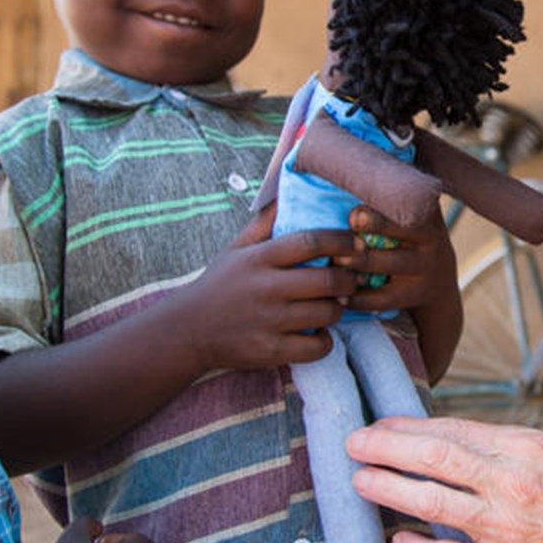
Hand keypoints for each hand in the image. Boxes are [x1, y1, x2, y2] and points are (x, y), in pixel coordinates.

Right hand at [177, 206, 359, 372]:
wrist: (186, 331)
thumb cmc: (218, 285)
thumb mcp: (235, 249)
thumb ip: (264, 223)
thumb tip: (287, 191)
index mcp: (259, 258)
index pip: (311, 241)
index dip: (341, 240)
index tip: (356, 243)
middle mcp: (265, 288)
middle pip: (327, 280)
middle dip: (349, 279)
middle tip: (351, 279)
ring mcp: (269, 321)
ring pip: (326, 314)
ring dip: (338, 309)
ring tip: (332, 305)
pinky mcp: (270, 351)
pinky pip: (316, 347)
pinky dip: (325, 341)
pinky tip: (316, 333)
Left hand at [340, 202, 455, 314]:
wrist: (438, 282)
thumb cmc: (411, 237)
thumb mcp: (414, 213)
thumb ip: (394, 191)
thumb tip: (355, 146)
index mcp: (425, 213)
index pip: (405, 205)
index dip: (379, 210)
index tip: (354, 214)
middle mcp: (429, 239)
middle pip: (396, 231)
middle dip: (368, 231)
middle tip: (343, 233)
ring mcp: (422, 269)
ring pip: (385, 264)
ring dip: (356, 263)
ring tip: (334, 262)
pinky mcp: (412, 295)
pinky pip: (381, 298)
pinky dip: (357, 297)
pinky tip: (339, 294)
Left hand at [346, 416, 542, 542]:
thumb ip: (510, 457)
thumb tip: (461, 452)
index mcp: (527, 447)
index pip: (453, 428)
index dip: (409, 426)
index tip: (382, 424)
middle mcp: (512, 480)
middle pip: (432, 455)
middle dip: (384, 446)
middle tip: (353, 442)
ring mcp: (506, 526)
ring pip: (429, 501)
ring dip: (387, 488)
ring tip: (360, 481)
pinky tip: (398, 540)